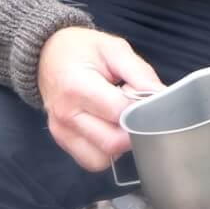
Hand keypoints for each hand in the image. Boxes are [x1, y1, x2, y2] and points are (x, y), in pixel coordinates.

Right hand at [38, 26, 162, 171]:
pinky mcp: (62, 141)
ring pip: (102, 159)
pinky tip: (108, 126)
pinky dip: (106, 150)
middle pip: (112, 142)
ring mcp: (61, 132)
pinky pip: (91, 160)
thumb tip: (162, 96)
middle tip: (135, 108)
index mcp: (76, 87)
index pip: (120, 113)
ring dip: (119, 144)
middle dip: (133, 129)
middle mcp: (65, 115)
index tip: (147, 96)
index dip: (141, 107)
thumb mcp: (114, 48)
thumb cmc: (82, 48)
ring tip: (120, 117)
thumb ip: (140, 73)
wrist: (48, 53)